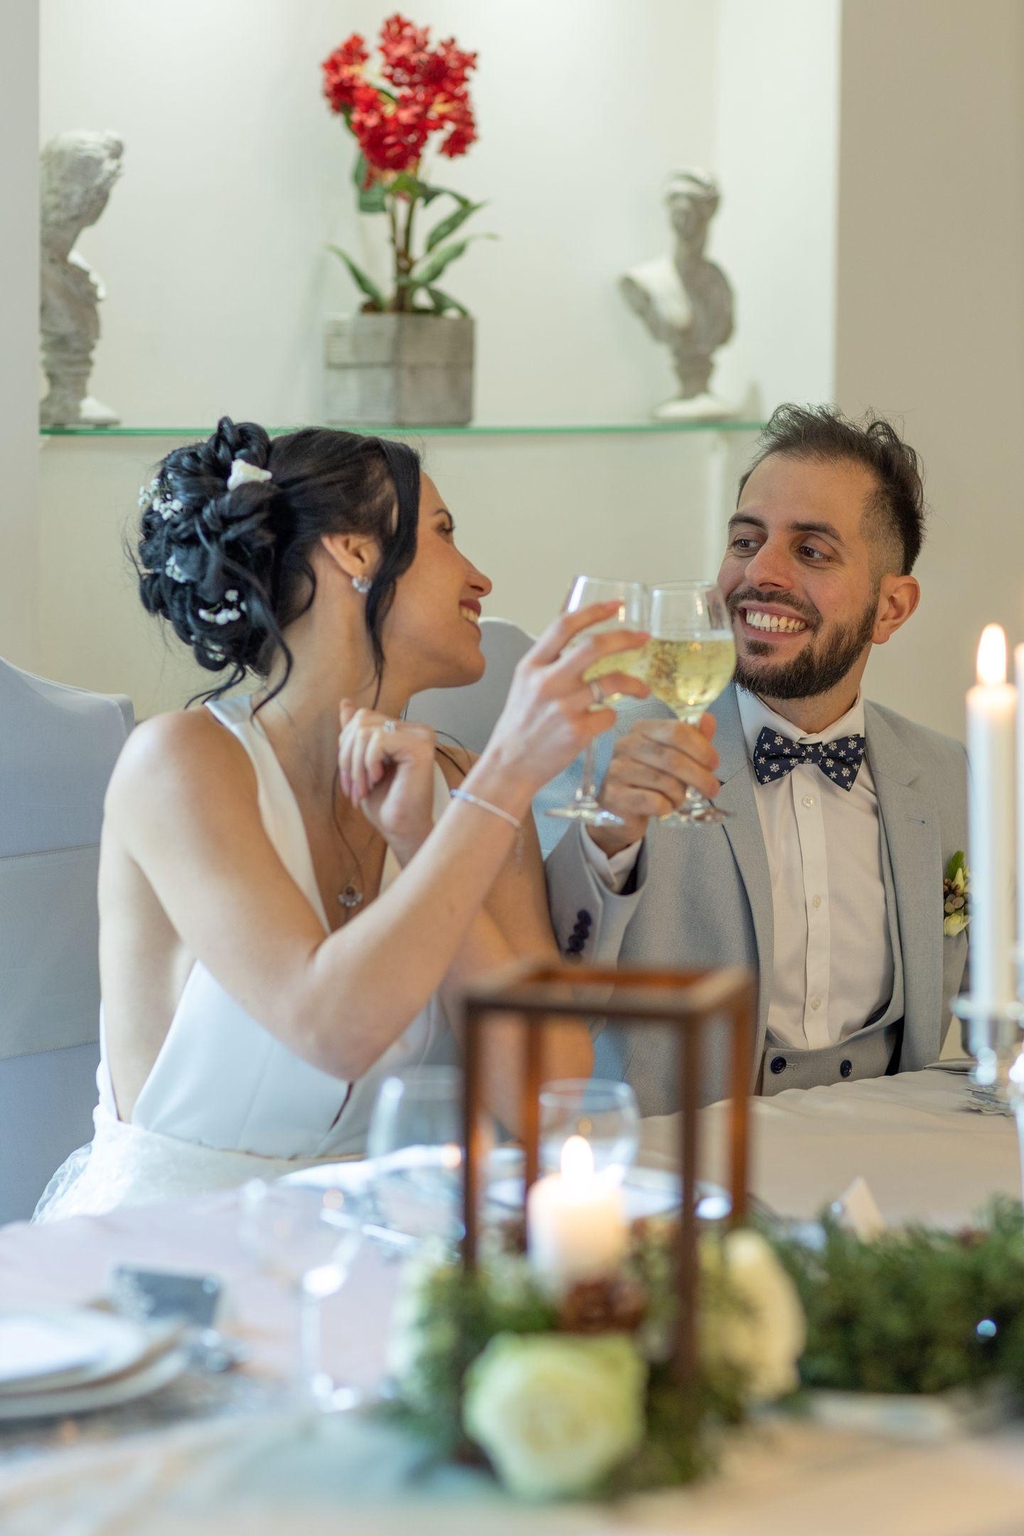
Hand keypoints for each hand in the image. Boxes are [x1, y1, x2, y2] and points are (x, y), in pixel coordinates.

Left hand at [338, 703, 436, 859]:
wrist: (401, 829)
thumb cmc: (385, 802)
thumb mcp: (361, 763)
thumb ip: (356, 733)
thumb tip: (345, 703)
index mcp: (405, 730)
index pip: (363, 717)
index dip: (346, 746)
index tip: (349, 778)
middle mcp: (417, 729)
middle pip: (362, 720)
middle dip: (348, 756)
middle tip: (353, 787)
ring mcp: (421, 736)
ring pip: (366, 731)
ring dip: (356, 765)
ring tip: (364, 787)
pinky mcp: (421, 747)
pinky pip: (377, 740)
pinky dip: (369, 763)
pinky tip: (378, 780)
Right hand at [469, 602, 650, 813]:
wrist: (509, 766)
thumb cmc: (520, 726)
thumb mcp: (525, 685)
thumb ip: (549, 663)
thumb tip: (583, 643)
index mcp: (532, 666)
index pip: (565, 626)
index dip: (594, 611)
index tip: (617, 605)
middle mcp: (547, 682)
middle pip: (594, 646)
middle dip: (625, 638)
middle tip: (643, 637)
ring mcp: (563, 707)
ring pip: (612, 682)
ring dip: (634, 684)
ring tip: (643, 689)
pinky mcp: (577, 732)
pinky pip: (609, 715)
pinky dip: (611, 716)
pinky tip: (604, 720)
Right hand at [587, 714, 719, 855]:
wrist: (621, 809)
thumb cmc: (650, 780)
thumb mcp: (674, 756)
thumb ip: (692, 738)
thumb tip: (708, 720)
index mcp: (642, 729)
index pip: (676, 731)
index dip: (701, 748)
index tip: (714, 764)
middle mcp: (626, 745)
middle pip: (672, 758)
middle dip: (699, 776)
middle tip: (712, 789)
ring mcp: (617, 770)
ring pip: (664, 782)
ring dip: (681, 795)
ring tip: (680, 799)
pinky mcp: (614, 796)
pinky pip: (653, 802)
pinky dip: (666, 807)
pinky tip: (665, 807)